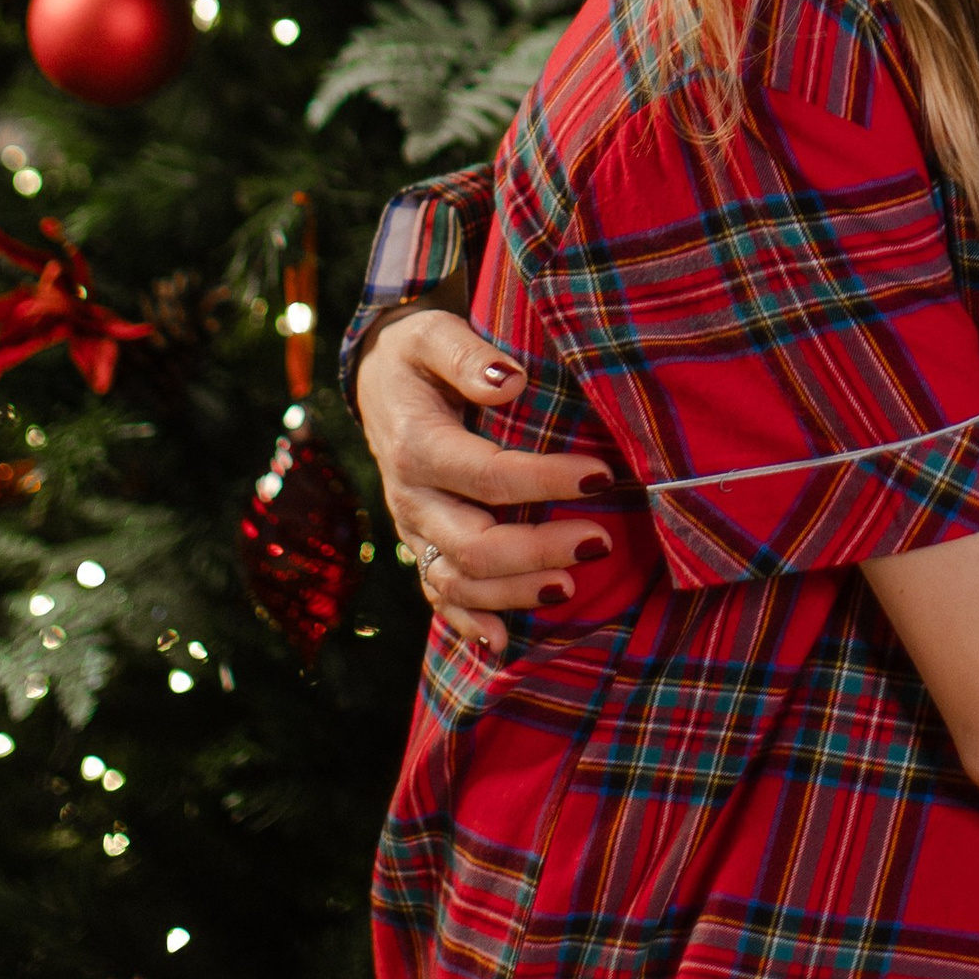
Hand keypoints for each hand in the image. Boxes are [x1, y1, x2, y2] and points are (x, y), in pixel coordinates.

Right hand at [356, 307, 613, 654]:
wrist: (377, 378)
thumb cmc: (417, 352)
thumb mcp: (433, 333)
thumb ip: (467, 354)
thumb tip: (510, 380)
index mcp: (417, 447)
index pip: (487, 475)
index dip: (545, 480)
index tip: (601, 474)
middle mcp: (411, 498)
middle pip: (473, 545)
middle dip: (539, 550)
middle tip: (600, 540)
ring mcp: (413, 530)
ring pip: (457, 583)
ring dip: (514, 593)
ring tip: (570, 587)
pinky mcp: (420, 546)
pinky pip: (438, 597)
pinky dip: (468, 625)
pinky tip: (505, 644)